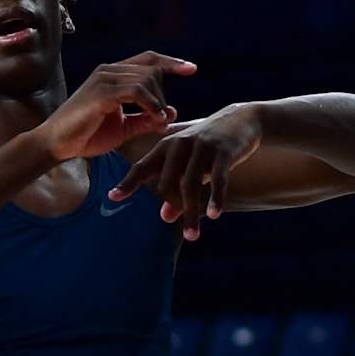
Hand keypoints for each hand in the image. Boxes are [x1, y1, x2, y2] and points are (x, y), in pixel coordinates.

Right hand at [37, 52, 195, 161]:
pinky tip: (154, 119)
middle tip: (160, 120)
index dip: (170, 61)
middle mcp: (109, 71)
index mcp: (113, 75)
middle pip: (152, 70)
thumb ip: (146, 119)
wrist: (57, 144)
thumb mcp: (124, 127)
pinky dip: (151, 105)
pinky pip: (137, 91)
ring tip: (157, 122)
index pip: (148, 59)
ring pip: (147, 79)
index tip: (191, 68)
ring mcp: (104, 79)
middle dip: (163, 95)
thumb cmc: (87, 135)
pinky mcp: (101, 93)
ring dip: (158, 102)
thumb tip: (171, 112)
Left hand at [108, 103, 263, 240]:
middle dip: (173, 206)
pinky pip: (218, 178)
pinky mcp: (223, 151)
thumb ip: (177, 190)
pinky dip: (215, 198)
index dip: (128, 183)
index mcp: (167, 146)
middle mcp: (180, 145)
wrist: (242, 119)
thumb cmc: (210, 146)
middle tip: (186, 229)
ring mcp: (202, 147)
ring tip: (192, 236)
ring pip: (190, 185)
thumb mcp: (191, 166)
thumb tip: (166, 218)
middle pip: (166, 183)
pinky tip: (215, 215)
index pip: (142, 167)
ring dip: (192, 213)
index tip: (112, 197)